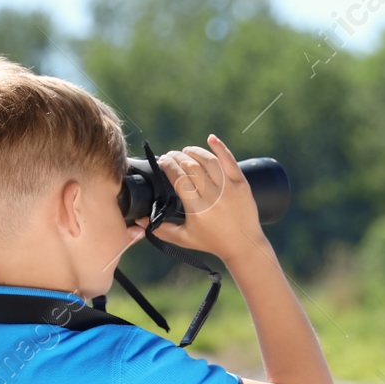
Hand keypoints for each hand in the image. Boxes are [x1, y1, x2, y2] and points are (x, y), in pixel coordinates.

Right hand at [151, 134, 266, 261]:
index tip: (162, 161)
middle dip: (178, 157)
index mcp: (197, 209)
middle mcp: (213, 196)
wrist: (244, 245)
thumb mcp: (185, 239)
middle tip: (171, 156)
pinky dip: (220, 148)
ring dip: (194, 152)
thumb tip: (140, 221)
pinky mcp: (242, 184)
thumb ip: (161, 230)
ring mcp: (229, 189)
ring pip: (209, 161)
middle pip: (191, 167)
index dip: (168, 166)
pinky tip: (211, 138)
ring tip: (186, 151)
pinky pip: (230, 161)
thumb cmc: (213, 242)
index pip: (178, 178)